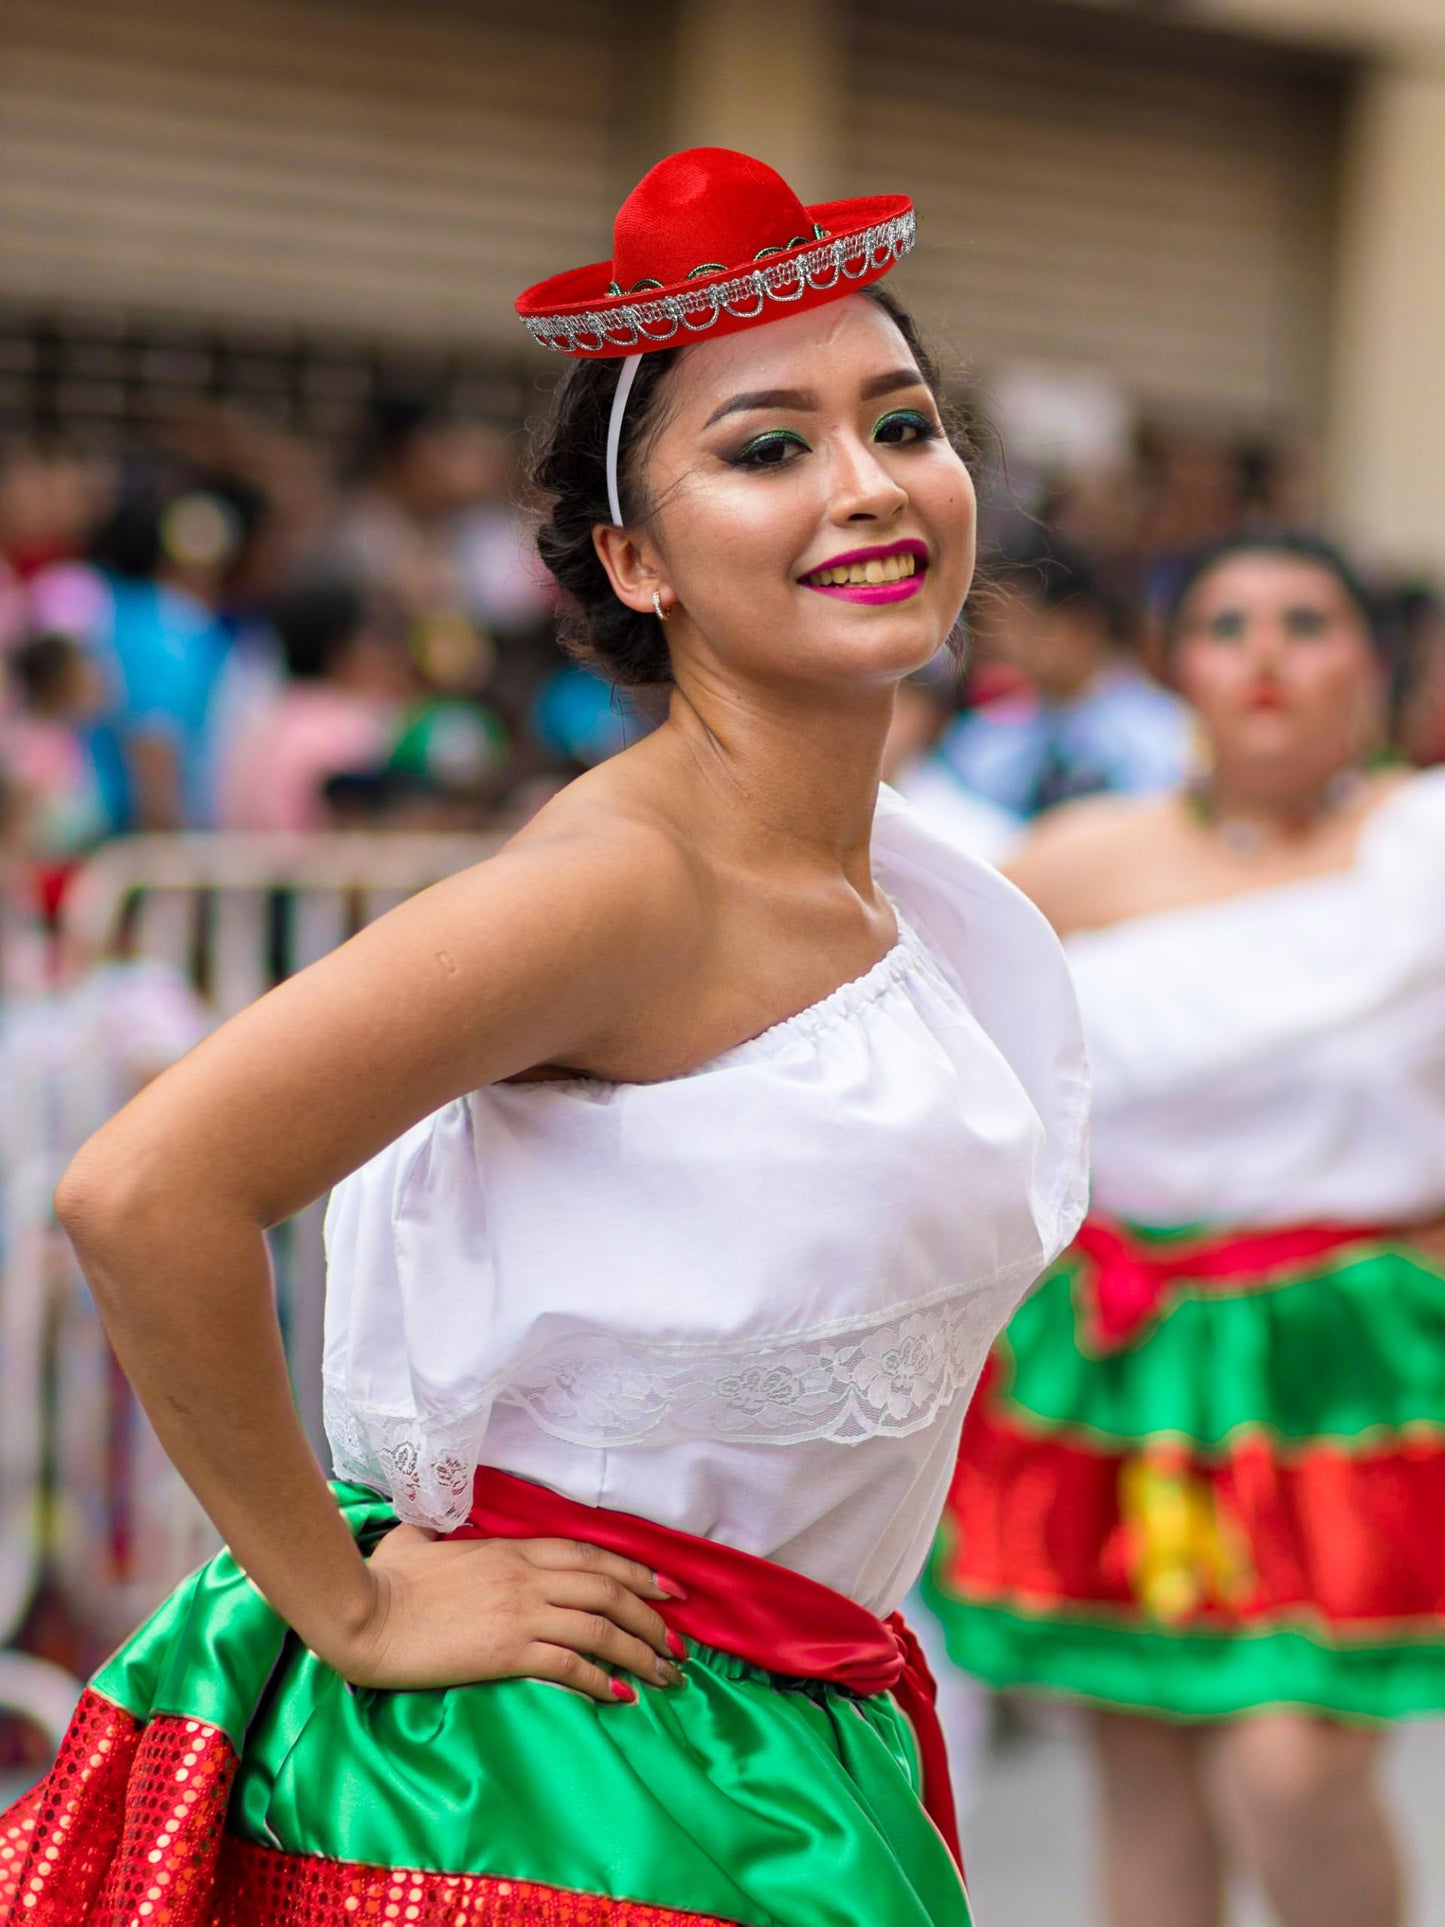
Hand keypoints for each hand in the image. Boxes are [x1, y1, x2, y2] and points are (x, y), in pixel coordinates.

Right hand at [323, 1525, 685, 1702]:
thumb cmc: (387, 1579)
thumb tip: (437, 1528)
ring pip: (599, 1627)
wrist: (365, 1615)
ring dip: (640, 1652)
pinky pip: (569, 1663)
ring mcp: (519, 1612)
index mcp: (513, 1550)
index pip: (591, 1556)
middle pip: (608, 1589)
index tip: (670, 1591)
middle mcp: (526, 1577)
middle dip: (652, 1617)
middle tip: (679, 1643)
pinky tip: (620, 1696)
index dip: (637, 1571)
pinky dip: (601, 1680)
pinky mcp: (506, 1651)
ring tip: (665, 1675)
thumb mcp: (420, 1539)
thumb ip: (441, 1531)